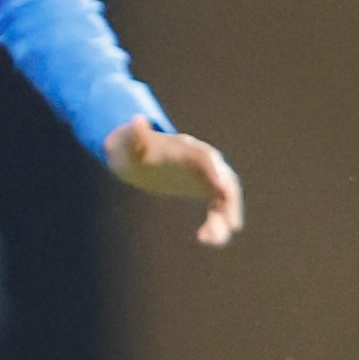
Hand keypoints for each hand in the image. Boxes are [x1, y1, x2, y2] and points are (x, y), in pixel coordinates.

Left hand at [106, 116, 244, 246]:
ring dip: (224, 217)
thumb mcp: (126, 142)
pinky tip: (206, 239)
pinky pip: (217, 208)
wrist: (134, 156)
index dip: (215, 171)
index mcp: (185, 148)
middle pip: (223, 179)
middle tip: (232, 224)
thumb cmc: (129, 148)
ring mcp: (206, 176)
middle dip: (230, 200)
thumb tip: (137, 119)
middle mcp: (202, 161)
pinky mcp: (205, 189)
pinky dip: (216, 223)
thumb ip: (134, 134)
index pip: (205, 158)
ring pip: (224, 197)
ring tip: (212, 240)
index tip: (221, 188)